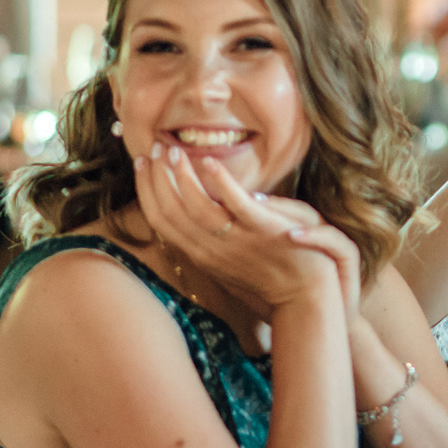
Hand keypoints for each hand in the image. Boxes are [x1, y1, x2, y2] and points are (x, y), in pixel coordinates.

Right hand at [132, 145, 351, 315]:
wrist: (306, 298)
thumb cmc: (272, 273)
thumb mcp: (233, 255)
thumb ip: (218, 229)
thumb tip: (213, 194)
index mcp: (202, 253)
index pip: (162, 220)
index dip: (147, 191)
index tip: (140, 163)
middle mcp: (212, 250)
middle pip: (170, 212)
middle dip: (156, 178)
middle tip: (151, 149)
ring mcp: (237, 241)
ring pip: (196, 208)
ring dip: (181, 177)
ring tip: (173, 151)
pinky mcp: (264, 231)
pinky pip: (236, 205)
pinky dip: (221, 182)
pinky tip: (209, 162)